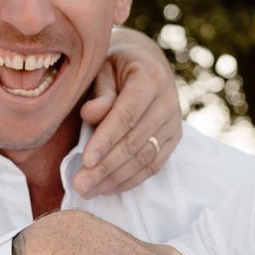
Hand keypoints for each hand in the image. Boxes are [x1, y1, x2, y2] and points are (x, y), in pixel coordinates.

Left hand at [74, 27, 181, 197]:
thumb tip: (90, 114)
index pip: (127, 115)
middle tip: (80, 185)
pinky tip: (107, 187)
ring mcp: (174, 122)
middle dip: (106, 167)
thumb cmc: (116, 66)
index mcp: (150, 77)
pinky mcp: (173, 139)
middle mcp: (168, 101)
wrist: (145, 63)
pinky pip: (153, 166)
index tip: (85, 161)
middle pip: (135, 142)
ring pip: (145, 158)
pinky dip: (129, 180)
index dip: (106, 140)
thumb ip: (99, 92)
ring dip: (115, 178)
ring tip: (88, 190)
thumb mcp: (103, 69)